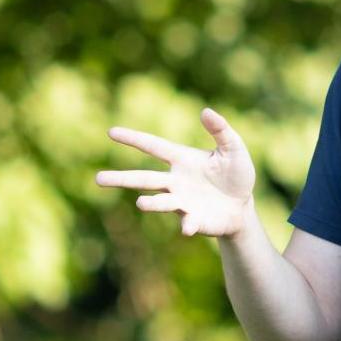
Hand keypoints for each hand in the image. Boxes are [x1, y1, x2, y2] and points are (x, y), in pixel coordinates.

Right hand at [95, 109, 256, 238]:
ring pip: (159, 201)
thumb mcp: (233, 148)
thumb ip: (221, 130)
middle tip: (97, 178)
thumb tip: (205, 111)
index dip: (133, 139)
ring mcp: (181, 202)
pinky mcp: (193, 220)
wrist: (243, 207)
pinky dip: (186, 225)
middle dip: (121, 179)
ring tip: (141, 204)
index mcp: (182, 159)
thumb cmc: (236, 174)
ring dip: (150, 203)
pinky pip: (186, 222)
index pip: (153, 146)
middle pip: (144, 178)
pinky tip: (187, 228)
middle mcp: (175, 181)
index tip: (111, 132)